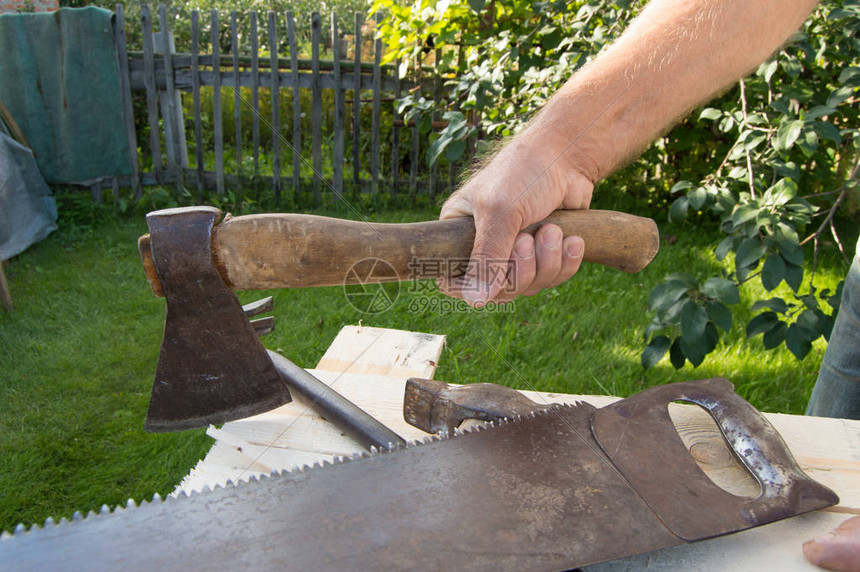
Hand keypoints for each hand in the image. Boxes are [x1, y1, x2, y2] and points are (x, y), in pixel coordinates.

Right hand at [439, 133, 594, 305]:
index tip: (494, 276)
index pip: (452, 280)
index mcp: (460, 233)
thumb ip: (487, 258)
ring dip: (547, 262)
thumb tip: (475, 301)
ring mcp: (516, 252)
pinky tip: (573, 240)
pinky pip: (552, 278)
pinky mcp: (544, 253)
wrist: (568, 156)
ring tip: (554, 230)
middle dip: (521, 270)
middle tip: (529, 239)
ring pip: (528, 286)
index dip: (471, 287)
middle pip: (497, 290)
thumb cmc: (524, 172)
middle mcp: (485, 246)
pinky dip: (566, 262)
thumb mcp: (500, 212)